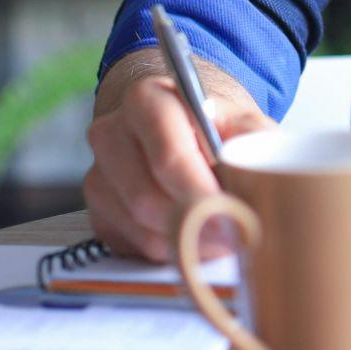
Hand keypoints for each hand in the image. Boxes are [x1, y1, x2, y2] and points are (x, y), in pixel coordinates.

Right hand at [83, 52, 274, 263]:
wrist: (187, 131)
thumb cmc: (217, 129)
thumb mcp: (244, 122)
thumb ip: (252, 140)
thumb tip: (252, 169)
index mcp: (146, 100)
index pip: (168, 156)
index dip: (202, 193)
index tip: (232, 215)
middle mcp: (111, 134)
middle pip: (147, 199)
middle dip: (195, 223)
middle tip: (234, 234)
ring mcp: (98, 175)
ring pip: (141, 227)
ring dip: (186, 240)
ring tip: (222, 232)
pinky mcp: (98, 212)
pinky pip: (134, 245)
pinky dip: (171, 249)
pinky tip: (194, 234)